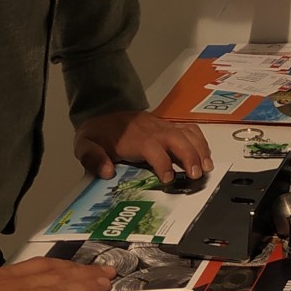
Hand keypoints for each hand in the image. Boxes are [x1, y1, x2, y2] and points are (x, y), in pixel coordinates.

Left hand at [74, 110, 213, 182]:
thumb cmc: (97, 134)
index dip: (162, 163)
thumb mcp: (84, 145)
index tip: (168, 180)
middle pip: (176, 139)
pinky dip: (199, 140)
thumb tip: (107, 172)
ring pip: (186, 133)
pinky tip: (205, 154)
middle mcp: (152, 129)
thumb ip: (92, 158)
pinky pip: (188, 128)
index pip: (152, 148)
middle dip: (189, 156)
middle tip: (197, 175)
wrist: (102, 111)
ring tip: (207, 167)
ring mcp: (162, 125)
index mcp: (133, 137)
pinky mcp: (167, 125)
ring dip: (199, 149)